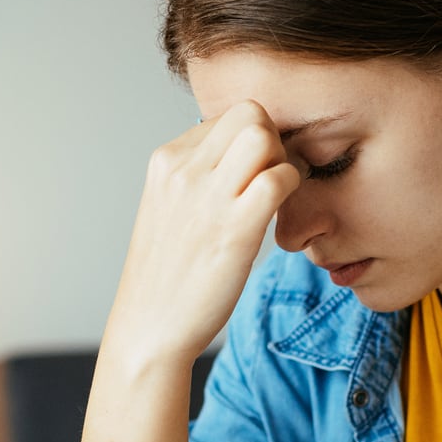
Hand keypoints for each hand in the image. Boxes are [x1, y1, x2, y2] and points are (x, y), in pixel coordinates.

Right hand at [105, 102, 300, 368]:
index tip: (255, 175)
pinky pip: (279, 180)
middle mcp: (182, 170)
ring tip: (277, 199)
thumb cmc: (166, 277)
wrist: (149, 328)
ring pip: (263, 135)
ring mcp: (206, 197)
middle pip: (249, 113)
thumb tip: (237, 159)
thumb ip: (196, 178)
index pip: (226, 116)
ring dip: (284, 162)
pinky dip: (293, 192)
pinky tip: (281, 220)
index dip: (253, 140)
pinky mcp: (233, 228)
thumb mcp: (168, 210)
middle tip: (274, 180)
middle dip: (274, 141)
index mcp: (166, 161)